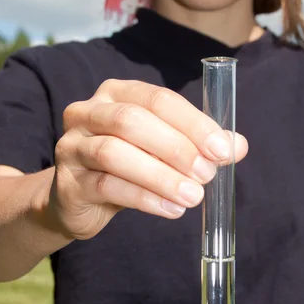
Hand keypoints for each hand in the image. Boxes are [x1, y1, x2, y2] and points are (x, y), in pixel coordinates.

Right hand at [48, 80, 247, 239]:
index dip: (193, 123)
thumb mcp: (162, 150)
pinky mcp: (67, 181)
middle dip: (176, 148)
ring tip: (193, 197)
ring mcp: (72, 145)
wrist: (77, 199)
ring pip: (114, 154)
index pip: (158, 99)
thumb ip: (197, 144)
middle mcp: (87, 112)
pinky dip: (144, 198)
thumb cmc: (127, 166)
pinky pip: (107, 186)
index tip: (222, 149)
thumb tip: (237, 146)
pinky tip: (171, 209)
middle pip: (132, 121)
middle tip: (207, 175)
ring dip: (161, 177)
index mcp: (116, 93)